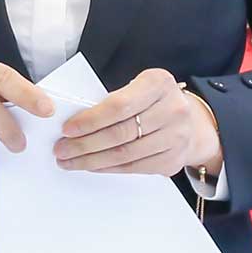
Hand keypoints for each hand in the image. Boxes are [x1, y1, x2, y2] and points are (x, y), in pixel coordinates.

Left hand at [54, 68, 221, 178]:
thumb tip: (74, 122)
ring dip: (91, 160)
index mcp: (159, 83)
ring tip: (70, 161)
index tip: (67, 129)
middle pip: (120, 133)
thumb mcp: (138, 87)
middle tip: (61, 149)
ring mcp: (177, 137)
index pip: (118, 106)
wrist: (190, 121)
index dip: (90, 120)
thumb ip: (113, 99)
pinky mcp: (173, 160)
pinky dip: (108, 168)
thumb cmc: (153, 101)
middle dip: (84, 144)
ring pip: (125, 154)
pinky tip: (92, 166)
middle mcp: (173, 110)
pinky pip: (133, 168)